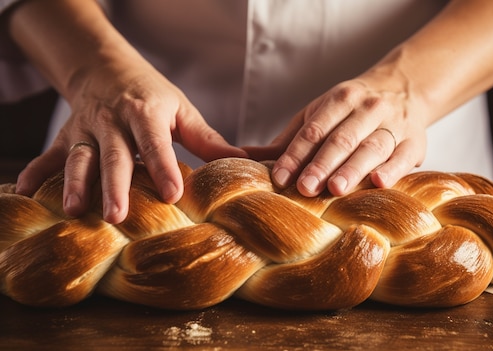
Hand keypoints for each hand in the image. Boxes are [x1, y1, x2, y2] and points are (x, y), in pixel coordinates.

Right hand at [16, 59, 246, 223]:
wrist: (107, 69)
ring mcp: (86, 130)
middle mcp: (113, 122)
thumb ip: (207, 139)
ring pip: (80, 158)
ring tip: (74, 210)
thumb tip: (243, 161)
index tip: (172, 195)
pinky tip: (24, 192)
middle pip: (114, 156)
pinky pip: (49, 155)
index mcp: (145, 113)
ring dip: (75, 184)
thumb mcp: (181, 110)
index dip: (164, 168)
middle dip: (115, 186)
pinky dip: (35, 173)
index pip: (156, 143)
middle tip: (118, 216)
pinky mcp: (67, 137)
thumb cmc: (151, 94)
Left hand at [244, 67, 426, 196]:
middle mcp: (368, 109)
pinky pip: (402, 157)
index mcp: (341, 99)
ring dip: (352, 169)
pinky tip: (379, 181)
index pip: (314, 130)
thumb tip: (246, 157)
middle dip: (321, 164)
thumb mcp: (320, 112)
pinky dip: (392, 169)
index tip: (280, 177)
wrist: (404, 88)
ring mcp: (393, 124)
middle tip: (304, 188)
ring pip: (371, 148)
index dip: (296, 155)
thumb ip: (291, 138)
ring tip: (335, 188)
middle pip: (341, 139)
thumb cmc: (352, 109)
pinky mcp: (414, 142)